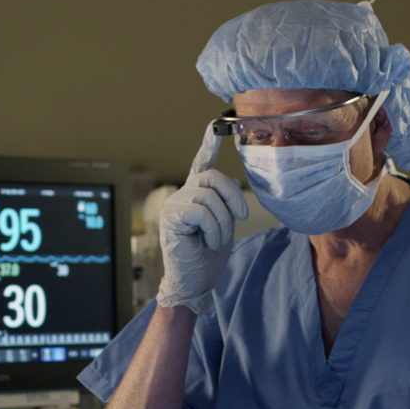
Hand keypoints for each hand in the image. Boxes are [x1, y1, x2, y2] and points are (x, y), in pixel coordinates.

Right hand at [156, 121, 248, 313]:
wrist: (195, 282)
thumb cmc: (209, 256)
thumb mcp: (226, 224)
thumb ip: (227, 202)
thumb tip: (234, 182)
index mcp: (197, 194)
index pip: (202, 163)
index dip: (208, 144)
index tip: (215, 126)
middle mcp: (184, 194)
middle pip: (214, 176)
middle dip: (233, 198)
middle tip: (240, 218)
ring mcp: (174, 203)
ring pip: (210, 197)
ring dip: (223, 223)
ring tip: (215, 239)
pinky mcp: (170, 216)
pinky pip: (202, 212)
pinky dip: (212, 230)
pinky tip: (205, 242)